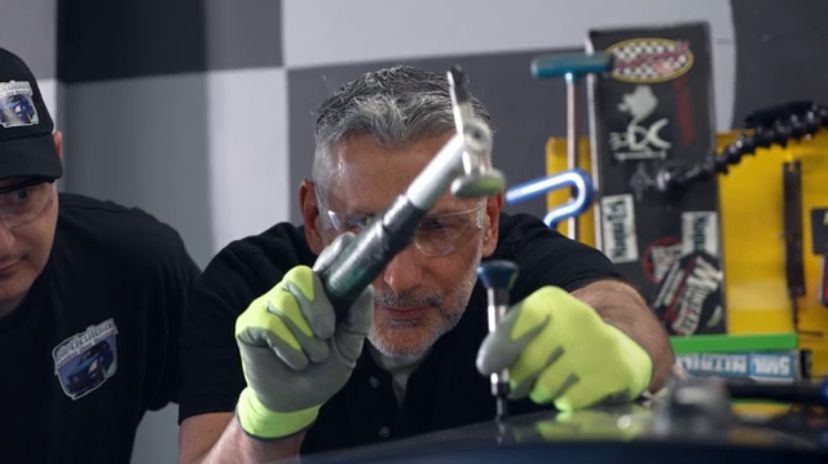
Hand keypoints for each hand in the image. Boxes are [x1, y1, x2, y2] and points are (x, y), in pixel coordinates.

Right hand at [235, 233, 373, 438]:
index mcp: (317, 296)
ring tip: (308, 357)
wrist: (296, 402)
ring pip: (286, 305)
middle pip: (300, 277)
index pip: (324, 265)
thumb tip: (366, 288)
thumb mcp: (348, 348)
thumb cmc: (322, 371)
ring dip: (305, 339)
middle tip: (325, 334)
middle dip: (318, 309)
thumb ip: (357, 319)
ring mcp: (267, 306)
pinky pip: (270, 325)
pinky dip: (287, 347)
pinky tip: (291, 360)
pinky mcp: (248, 324)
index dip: (334, 252)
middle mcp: (290, 294)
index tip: (348, 240)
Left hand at [476, 286, 651, 410]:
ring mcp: (601, 344)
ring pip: (548, 385)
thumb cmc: (566, 338)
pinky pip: (570, 401)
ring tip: (550, 381)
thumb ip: (507, 336)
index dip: (499, 347)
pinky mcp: (617, 371)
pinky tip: (573, 388)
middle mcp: (580, 316)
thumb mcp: (536, 323)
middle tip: (517, 383)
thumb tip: (488, 363)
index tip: (487, 367)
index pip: (520, 320)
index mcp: (553, 300)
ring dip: (541, 391)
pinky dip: (564, 401)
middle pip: (530, 360)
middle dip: (517, 378)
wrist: (621, 345)